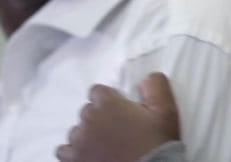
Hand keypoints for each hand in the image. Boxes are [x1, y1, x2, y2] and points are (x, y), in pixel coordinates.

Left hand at [56, 72, 180, 161]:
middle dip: (99, 117)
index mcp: (109, 104)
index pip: (97, 91)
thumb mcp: (166, 112)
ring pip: (76, 131)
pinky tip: (88, 155)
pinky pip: (64, 151)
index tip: (120, 109)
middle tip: (116, 129)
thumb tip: (146, 78)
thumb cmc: (156, 142)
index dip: (108, 99)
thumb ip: (156, 88)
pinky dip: (74, 152)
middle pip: (87, 110)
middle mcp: (89, 119)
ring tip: (103, 145)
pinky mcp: (73, 160)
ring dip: (87, 135)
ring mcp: (78, 141)